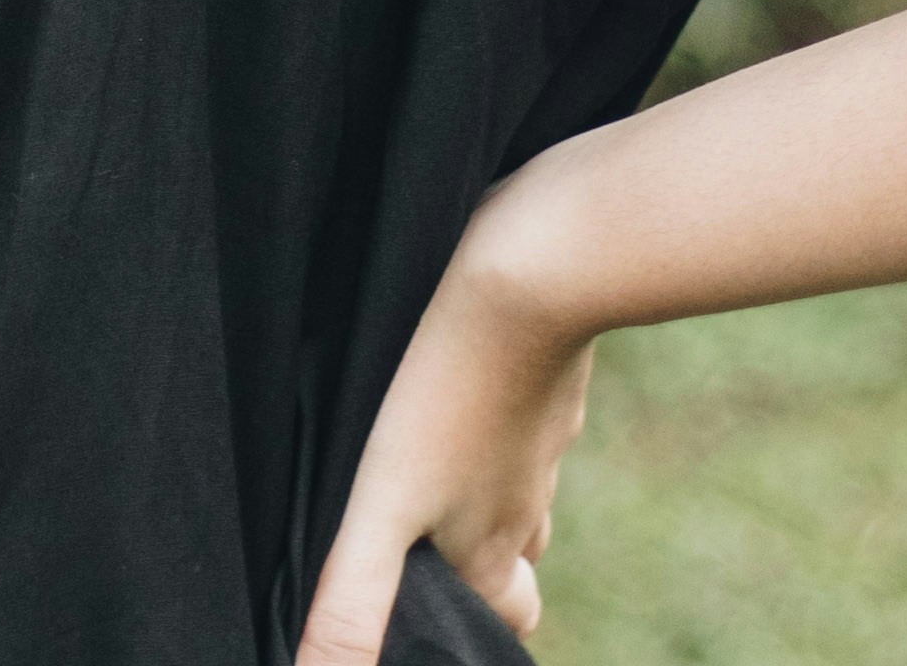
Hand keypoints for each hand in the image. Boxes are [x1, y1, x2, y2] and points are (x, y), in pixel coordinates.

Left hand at [288, 189, 595, 660]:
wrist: (531, 277)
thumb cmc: (448, 395)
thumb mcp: (384, 507)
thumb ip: (354, 600)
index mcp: (493, 547)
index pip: (507, 619)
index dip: (477, 629)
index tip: (441, 618)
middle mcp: (527, 501)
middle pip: (519, 560)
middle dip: (484, 570)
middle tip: (430, 550)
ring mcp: (545, 436)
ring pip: (525, 488)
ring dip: (486, 495)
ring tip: (433, 477)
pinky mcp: (551, 376)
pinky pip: (530, 415)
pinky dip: (499, 419)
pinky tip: (461, 388)